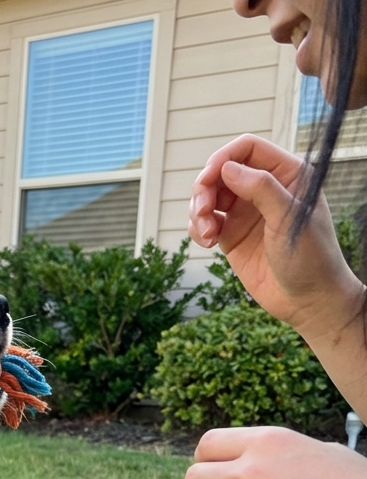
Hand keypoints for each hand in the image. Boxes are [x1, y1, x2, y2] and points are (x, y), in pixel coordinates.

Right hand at [189, 134, 363, 344]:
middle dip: (204, 189)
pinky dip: (197, 229)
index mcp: (287, 175)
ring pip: (208, 196)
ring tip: (205, 234)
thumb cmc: (311, 258)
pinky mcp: (231, 236)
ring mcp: (246, 212)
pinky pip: (204, 222)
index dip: (223, 158)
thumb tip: (227, 168)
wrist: (307, 300)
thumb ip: (261, 188)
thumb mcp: (289, 219)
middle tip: (201, 211)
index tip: (207, 178)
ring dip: (198, 211)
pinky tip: (206, 243)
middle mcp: (263, 189)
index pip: (248, 149)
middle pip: (221, 171)